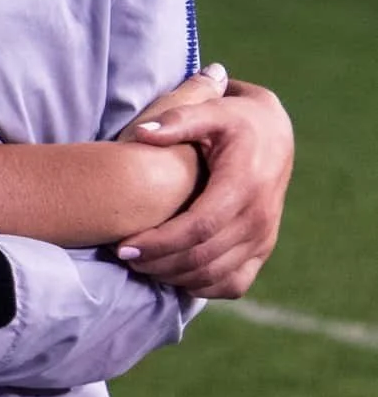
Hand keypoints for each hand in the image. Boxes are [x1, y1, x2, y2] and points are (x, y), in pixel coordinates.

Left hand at [117, 75, 292, 297]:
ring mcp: (263, 238)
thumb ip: (177, 120)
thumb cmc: (234, 119)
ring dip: (173, 277)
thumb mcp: (211, 110)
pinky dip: (200, 287)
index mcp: (245, 186)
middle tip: (122, 257)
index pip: (199, 227)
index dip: (159, 242)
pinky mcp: (262, 250)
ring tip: (138, 265)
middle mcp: (259, 218)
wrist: (274, 134)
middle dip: (158, 263)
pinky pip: (233, 284)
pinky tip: (170, 274)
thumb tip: (141, 133)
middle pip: (203, 257)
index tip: (122, 247)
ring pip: (215, 276)